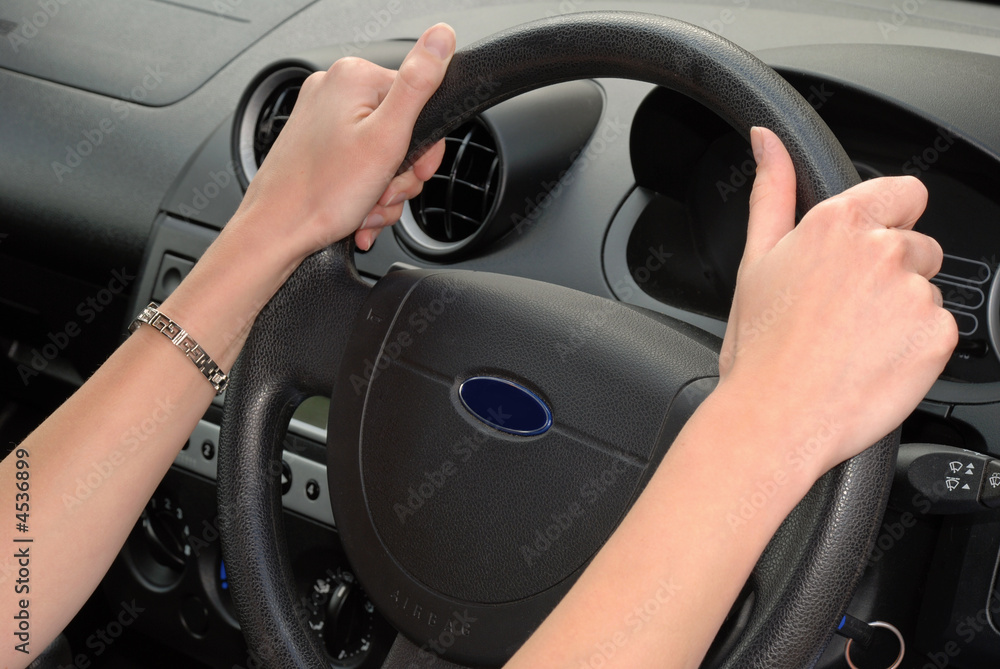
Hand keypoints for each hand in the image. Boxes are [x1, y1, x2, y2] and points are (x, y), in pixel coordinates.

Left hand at [234, 23, 455, 255]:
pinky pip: (360, 165)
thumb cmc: (321, 193)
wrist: (277, 231)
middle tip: (383, 192)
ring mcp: (322, 118)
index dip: (424, 148)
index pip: (419, 102)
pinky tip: (358, 210)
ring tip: (366, 206)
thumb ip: (418, 84)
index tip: (413, 172)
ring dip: (384, 189)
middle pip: (401, 131)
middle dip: (399, 174)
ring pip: (382, 154)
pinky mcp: (317, 144)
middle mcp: (334, 90)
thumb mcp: (386, 138)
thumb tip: (441, 37)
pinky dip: (365, 192)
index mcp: (353, 77)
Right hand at [717, 127, 957, 478]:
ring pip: (925, 291)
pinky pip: (939, 330)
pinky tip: (872, 362)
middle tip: (844, 313)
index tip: (863, 254)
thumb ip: (771, 191)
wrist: (777, 417)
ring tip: (853, 343)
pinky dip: (914, 347)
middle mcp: (883, 249)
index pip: (903, 193)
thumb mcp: (756, 261)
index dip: (885, 222)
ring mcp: (914, 292)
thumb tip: (766, 141)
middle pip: (916, 246)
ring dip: (901, 312)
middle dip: (891, 273)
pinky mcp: (938, 335)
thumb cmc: (761, 348)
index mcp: (838, 223)